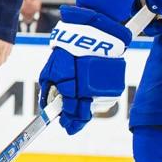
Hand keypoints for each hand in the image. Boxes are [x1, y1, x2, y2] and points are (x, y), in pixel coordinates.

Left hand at [37, 5, 130, 135]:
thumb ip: (48, 92)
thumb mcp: (50, 71)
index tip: (64, 126)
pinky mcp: (115, 86)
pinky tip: (88, 87)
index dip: (68, 123)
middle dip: (76, 118)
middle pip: (84, 116)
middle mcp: (91, 95)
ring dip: (85, 106)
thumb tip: (47, 107)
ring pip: (93, 107)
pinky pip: (102, 97)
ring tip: (79, 94)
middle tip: (70, 120)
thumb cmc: (68, 52)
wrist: (93, 36)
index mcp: (75, 91)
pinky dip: (94, 96)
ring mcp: (105, 91)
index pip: (72, 116)